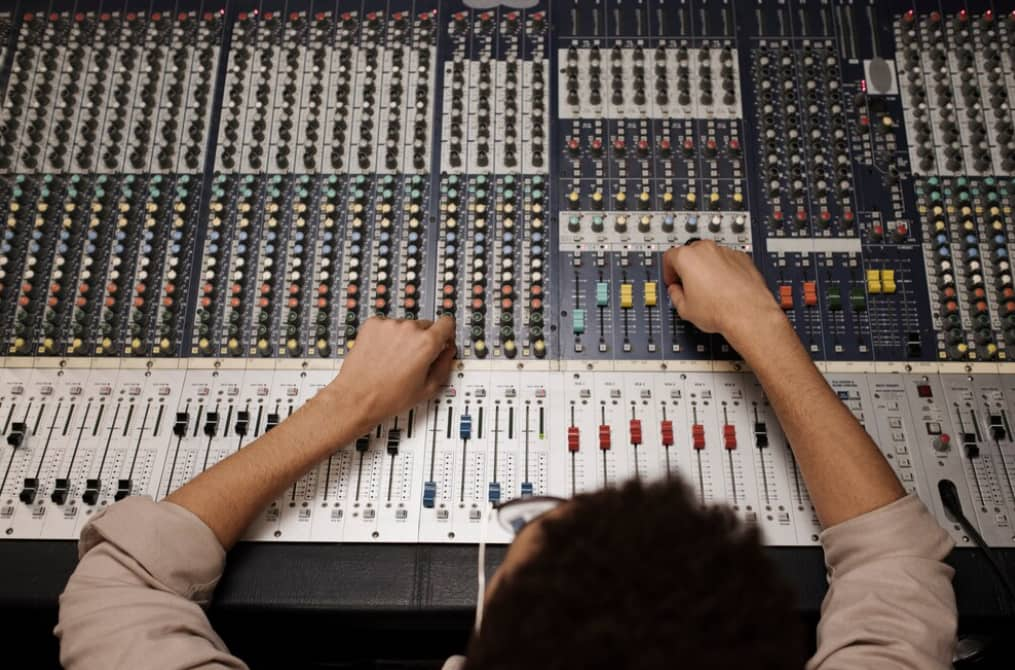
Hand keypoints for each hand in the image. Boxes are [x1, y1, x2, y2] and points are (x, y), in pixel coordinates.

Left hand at [326, 316, 456, 431]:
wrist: (357, 397)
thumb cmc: (389, 397)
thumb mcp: (427, 389)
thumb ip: (444, 366)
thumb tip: (448, 353)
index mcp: (426, 343)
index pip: (447, 322)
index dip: (446, 333)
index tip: (442, 339)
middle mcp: (409, 329)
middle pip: (425, 325)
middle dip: (423, 339)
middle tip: (413, 359)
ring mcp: (389, 325)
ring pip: (404, 326)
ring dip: (403, 338)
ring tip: (393, 359)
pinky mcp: (372, 325)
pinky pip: (386, 325)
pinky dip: (385, 336)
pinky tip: (382, 353)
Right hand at [662, 241, 783, 344]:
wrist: (748, 313)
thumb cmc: (719, 309)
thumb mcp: (684, 309)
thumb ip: (675, 295)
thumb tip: (676, 292)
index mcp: (687, 257)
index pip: (669, 256)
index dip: (668, 272)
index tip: (673, 281)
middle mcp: (707, 250)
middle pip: (690, 252)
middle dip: (687, 268)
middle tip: (689, 285)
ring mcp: (726, 252)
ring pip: (710, 255)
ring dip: (706, 268)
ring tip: (709, 288)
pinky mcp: (742, 258)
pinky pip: (727, 260)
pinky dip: (724, 269)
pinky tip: (725, 287)